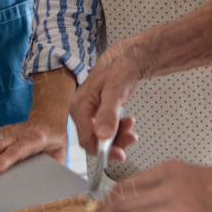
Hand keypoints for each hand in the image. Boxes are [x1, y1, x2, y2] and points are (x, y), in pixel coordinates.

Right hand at [0, 121, 66, 175]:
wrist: (48, 118)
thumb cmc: (54, 138)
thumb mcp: (61, 152)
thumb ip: (57, 166)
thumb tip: (53, 182)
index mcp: (36, 139)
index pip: (18, 149)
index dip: (6, 159)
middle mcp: (20, 133)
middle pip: (0, 145)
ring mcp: (9, 130)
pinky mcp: (2, 130)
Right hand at [69, 41, 144, 155]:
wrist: (127, 58)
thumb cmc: (119, 68)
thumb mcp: (115, 91)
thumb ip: (108, 113)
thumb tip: (102, 135)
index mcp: (80, 106)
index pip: (86, 139)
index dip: (103, 150)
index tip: (120, 154)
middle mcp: (81, 110)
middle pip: (94, 139)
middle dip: (114, 142)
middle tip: (131, 138)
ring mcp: (89, 111)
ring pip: (101, 135)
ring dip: (118, 136)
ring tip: (131, 128)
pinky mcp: (97, 111)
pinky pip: (105, 127)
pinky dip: (118, 129)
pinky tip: (127, 123)